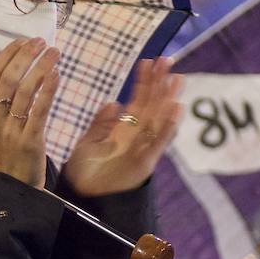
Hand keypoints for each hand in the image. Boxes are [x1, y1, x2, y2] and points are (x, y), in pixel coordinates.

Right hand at [0, 38, 58, 189]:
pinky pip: (39, 109)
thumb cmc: (3, 153)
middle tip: (41, 41)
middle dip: (25, 55)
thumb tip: (12, 70)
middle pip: (8, 79)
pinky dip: (48, 89)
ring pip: (25, 90)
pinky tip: (56, 74)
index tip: (22, 41)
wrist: (11, 186)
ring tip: (54, 52)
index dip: (7, 55)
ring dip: (41, 66)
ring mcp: (10, 130)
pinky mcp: (29, 140)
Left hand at [61, 58, 183, 197]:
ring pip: (159, 119)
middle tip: (168, 60)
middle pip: (152, 105)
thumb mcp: (89, 142)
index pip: (138, 100)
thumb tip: (114, 103)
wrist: (82, 198)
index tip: (148, 62)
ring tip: (177, 79)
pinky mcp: (144, 163)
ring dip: (168, 99)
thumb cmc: (85, 173)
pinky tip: (176, 109)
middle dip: (160, 83)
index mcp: (125, 130)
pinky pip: (157, 142)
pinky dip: (167, 126)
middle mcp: (137, 137)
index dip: (144, 81)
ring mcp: (143, 149)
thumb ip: (101, 123)